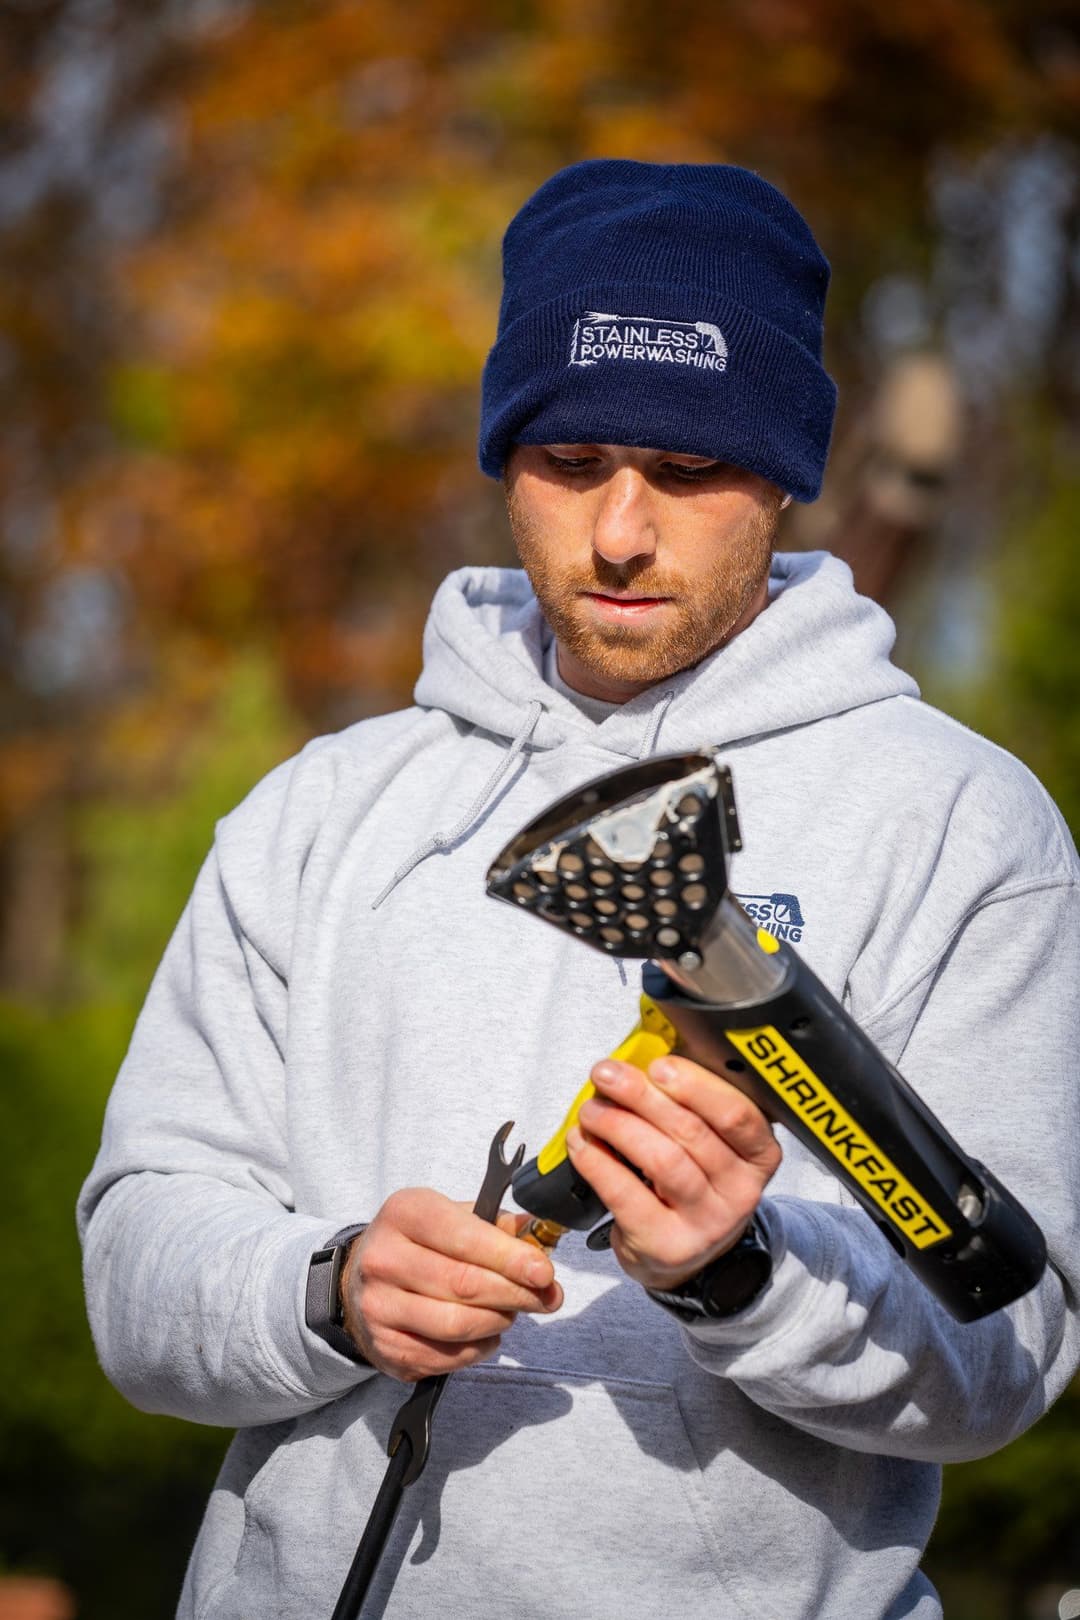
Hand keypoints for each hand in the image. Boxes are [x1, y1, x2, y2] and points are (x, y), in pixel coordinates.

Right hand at [340, 1188, 561, 1381]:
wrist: (358, 1281)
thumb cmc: (417, 1242)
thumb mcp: (448, 1215)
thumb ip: (494, 1225)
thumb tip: (536, 1241)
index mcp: (404, 1214)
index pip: (466, 1238)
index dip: (511, 1258)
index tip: (545, 1271)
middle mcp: (384, 1259)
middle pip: (465, 1285)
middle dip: (516, 1293)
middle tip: (546, 1297)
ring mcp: (380, 1308)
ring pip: (458, 1325)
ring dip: (499, 1321)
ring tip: (512, 1311)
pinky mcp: (386, 1348)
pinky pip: (447, 1357)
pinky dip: (479, 1348)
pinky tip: (488, 1333)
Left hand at [567, 1054, 780, 1291]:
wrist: (684, 1255)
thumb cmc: (693, 1181)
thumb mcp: (709, 1142)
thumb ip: (688, 1102)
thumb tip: (641, 1058)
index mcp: (759, 1154)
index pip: (738, 1114)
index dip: (696, 1086)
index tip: (658, 1064)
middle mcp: (740, 1191)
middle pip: (691, 1133)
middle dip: (642, 1096)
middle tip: (607, 1074)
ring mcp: (706, 1223)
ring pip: (662, 1161)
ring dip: (618, 1126)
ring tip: (592, 1109)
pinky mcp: (667, 1245)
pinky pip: (627, 1195)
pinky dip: (598, 1162)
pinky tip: (582, 1143)